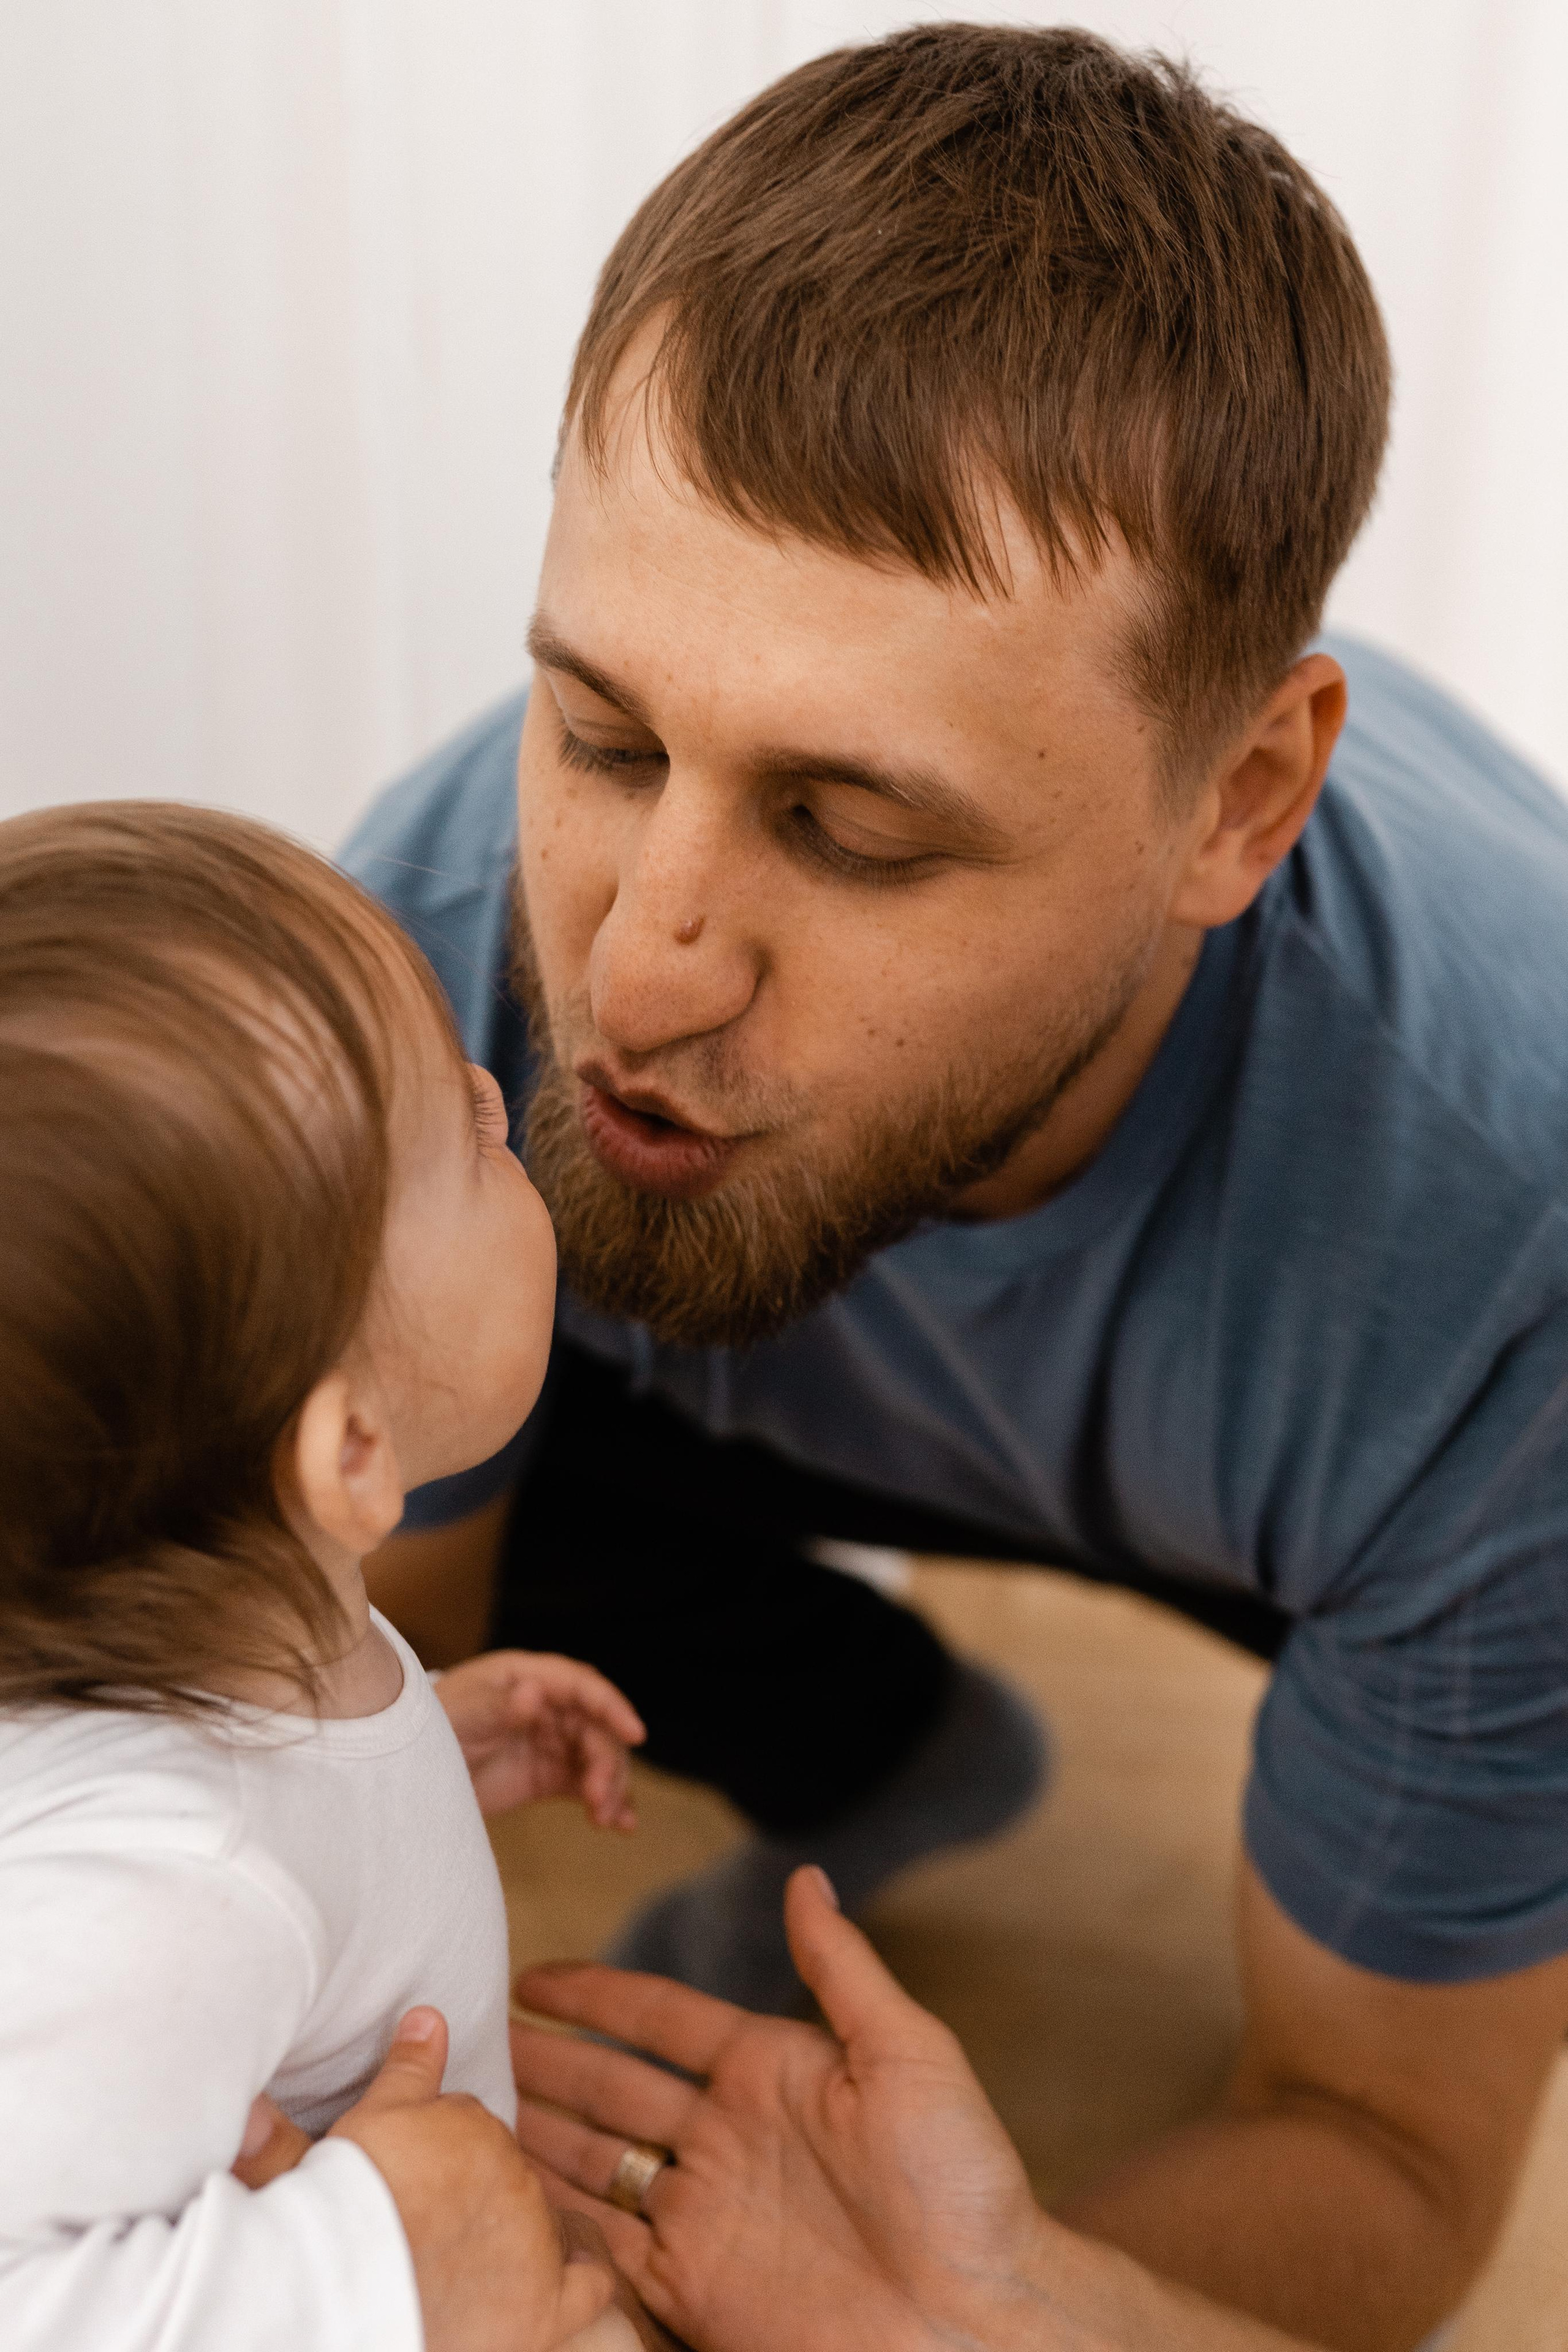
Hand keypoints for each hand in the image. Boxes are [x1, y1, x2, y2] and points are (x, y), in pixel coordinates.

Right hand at [234, 2007, 618, 2351]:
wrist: (355, 2277)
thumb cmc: (354, 2198)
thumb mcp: (374, 2116)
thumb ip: (407, 2066)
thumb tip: (427, 2016)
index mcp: (476, 2129)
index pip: (470, 2135)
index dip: (440, 2157)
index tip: (415, 2179)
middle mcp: (517, 2178)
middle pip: (505, 2180)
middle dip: (476, 2195)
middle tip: (434, 2225)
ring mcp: (535, 2243)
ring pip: (539, 2228)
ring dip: (516, 2238)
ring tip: (477, 2261)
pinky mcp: (544, 2308)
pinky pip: (590, 2287)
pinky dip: (584, 2278)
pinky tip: (570, 2278)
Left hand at [436, 1649, 643, 1822]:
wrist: (408, 1775)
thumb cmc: (428, 1730)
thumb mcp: (459, 1717)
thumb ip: (498, 1706)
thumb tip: (536, 1693)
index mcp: (528, 1678)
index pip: (581, 1686)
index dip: (612, 1706)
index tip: (636, 1733)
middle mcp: (548, 1706)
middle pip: (596, 1728)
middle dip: (607, 1763)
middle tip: (601, 1800)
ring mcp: (551, 1742)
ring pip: (598, 1759)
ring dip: (610, 1787)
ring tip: (606, 1819)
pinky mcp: (549, 1776)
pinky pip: (587, 1786)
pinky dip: (606, 1803)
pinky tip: (620, 1826)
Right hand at [508, 1868, 1057, 2351]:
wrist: (979, 2321)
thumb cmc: (965, 2183)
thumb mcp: (909, 2055)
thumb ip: (843, 1968)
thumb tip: (806, 1877)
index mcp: (769, 2071)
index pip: (658, 2018)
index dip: (594, 1992)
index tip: (529, 1972)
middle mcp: (726, 2136)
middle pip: (609, 2084)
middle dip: (541, 2059)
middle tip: (464, 2032)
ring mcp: (705, 2212)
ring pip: (592, 2159)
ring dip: (531, 2132)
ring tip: (460, 2101)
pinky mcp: (692, 2288)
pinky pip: (603, 2245)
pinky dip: (551, 2219)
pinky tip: (501, 2193)